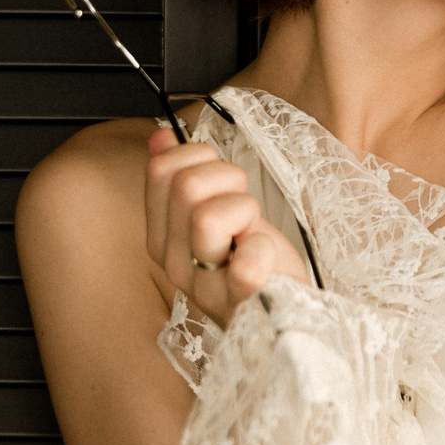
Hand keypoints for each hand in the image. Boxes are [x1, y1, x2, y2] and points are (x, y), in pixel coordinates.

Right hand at [142, 123, 310, 327]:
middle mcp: (174, 261)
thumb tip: (161, 135)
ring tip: (251, 230)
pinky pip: (245, 267)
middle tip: (242, 206)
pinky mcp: (239, 303)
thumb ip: (183, 174)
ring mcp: (204, 287)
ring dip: (244, 210)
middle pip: (186, 186)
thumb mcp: (215, 209)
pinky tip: (263, 255)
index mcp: (162, 235)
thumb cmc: (250, 257)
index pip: (159, 171)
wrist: (285, 308)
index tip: (218, 180)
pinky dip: (261, 250)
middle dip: (227, 179)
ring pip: (207, 217)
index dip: (197, 157)